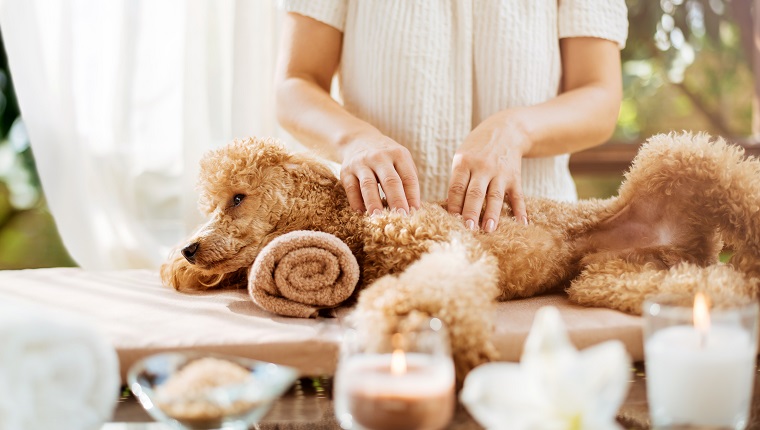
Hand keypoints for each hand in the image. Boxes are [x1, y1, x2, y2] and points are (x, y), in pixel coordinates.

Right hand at [339, 133, 420, 214]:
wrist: (358, 140)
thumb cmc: (386, 157)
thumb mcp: (400, 160)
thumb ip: (407, 179)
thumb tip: (413, 207)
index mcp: (398, 154)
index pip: (408, 177)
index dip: (412, 196)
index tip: (414, 212)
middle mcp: (379, 157)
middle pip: (390, 180)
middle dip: (396, 200)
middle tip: (400, 216)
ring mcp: (361, 163)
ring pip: (368, 185)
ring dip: (374, 202)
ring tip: (378, 217)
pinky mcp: (346, 171)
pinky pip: (351, 188)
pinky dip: (356, 202)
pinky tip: (361, 213)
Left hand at [447, 114, 529, 231]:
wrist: (507, 129)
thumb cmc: (478, 148)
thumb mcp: (463, 156)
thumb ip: (458, 179)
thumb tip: (452, 208)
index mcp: (464, 162)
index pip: (457, 186)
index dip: (454, 204)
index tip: (451, 220)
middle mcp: (482, 167)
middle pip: (475, 193)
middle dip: (471, 211)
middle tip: (468, 229)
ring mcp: (500, 173)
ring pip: (495, 196)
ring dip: (492, 214)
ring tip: (489, 229)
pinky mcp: (515, 177)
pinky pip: (517, 196)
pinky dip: (520, 210)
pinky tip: (521, 224)